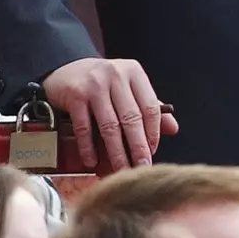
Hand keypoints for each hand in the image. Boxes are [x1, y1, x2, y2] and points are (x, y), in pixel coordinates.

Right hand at [42, 58, 177, 170]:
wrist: (64, 68)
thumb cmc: (102, 82)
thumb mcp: (127, 87)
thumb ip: (148, 106)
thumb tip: (173, 129)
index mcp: (134, 72)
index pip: (150, 107)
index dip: (153, 132)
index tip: (152, 152)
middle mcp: (116, 76)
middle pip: (132, 118)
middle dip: (138, 147)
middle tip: (141, 167)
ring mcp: (94, 85)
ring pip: (109, 125)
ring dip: (116, 152)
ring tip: (120, 169)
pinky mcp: (74, 95)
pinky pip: (84, 127)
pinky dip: (88, 147)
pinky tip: (92, 161)